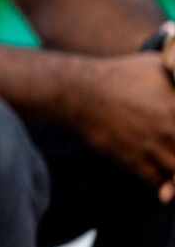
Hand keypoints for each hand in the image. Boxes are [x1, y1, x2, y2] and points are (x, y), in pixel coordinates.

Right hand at [75, 55, 174, 200]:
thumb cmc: (121, 75)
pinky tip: (162, 176)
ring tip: (170, 165)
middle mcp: (171, 127)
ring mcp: (154, 145)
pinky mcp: (135, 159)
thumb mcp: (156, 64)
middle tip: (173, 146)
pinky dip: (162, 182)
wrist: (81, 92)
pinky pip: (158, 181)